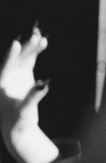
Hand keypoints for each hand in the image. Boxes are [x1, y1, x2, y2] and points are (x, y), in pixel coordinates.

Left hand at [1, 31, 57, 162]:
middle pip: (15, 59)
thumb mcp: (25, 110)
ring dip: (31, 47)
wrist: (17, 125)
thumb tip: (45, 83)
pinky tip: (43, 42)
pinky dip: (35, 52)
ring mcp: (14, 74)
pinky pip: (30, 60)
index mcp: (1, 84)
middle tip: (34, 37)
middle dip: (24, 48)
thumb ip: (34, 96)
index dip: (11, 56)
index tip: (16, 44)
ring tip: (40, 37)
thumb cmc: (18, 120)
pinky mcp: (23, 74)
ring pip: (22, 57)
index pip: (5, 67)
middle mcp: (6, 77)